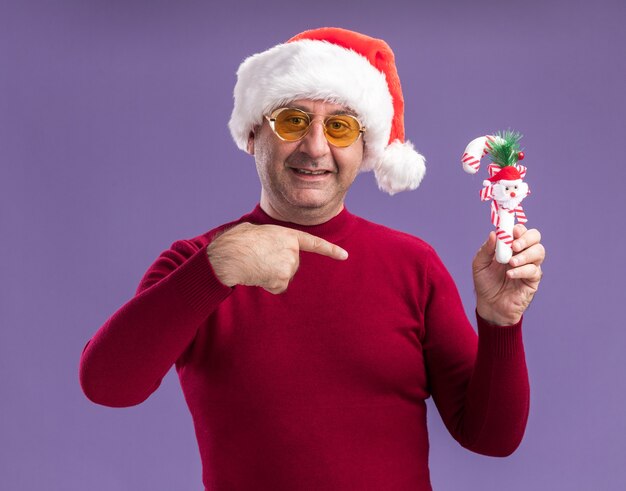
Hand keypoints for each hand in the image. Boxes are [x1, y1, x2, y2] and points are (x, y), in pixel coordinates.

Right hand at [206, 222, 347, 293]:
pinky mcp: (283, 279)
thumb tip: (265, 245)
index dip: (330, 250)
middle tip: (258, 259)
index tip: (344, 256)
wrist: (230, 255)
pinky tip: (256, 275)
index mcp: (287, 235)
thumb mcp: (256, 230)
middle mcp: (293, 250)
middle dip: (277, 266)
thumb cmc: (236, 241)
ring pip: (284, 277)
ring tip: (255, 265)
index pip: (314, 244)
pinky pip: (277, 287)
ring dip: (270, 275)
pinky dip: (267, 284)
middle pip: (292, 265)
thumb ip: (270, 238)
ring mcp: (289, 265)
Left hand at [473, 224, 544, 325]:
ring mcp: (529, 266)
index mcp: (509, 246)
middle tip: (514, 246)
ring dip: (525, 255)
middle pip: (535, 237)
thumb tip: (493, 234)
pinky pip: (534, 270)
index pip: (520, 231)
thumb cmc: (485, 283)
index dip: (518, 228)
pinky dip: (522, 270)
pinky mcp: (533, 280)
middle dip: (526, 238)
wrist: (489, 305)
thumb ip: (486, 250)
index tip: (512, 231)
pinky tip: (510, 275)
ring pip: (539, 252)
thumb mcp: (479, 265)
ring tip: (511, 262)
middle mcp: (522, 253)